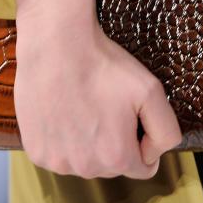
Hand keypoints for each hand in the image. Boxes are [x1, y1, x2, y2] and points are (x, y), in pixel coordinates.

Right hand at [9, 0, 181, 178]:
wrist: (53, 37)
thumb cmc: (106, 59)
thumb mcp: (150, 88)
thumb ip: (168, 127)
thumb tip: (166, 149)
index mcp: (119, 156)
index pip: (143, 164)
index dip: (142, 135)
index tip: (131, 108)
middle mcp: (86, 165)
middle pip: (113, 163)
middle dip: (116, 137)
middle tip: (107, 100)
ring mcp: (56, 159)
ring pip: (84, 158)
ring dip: (88, 136)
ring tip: (85, 100)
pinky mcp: (33, 148)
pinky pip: (58, 151)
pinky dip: (62, 134)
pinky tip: (64, 106)